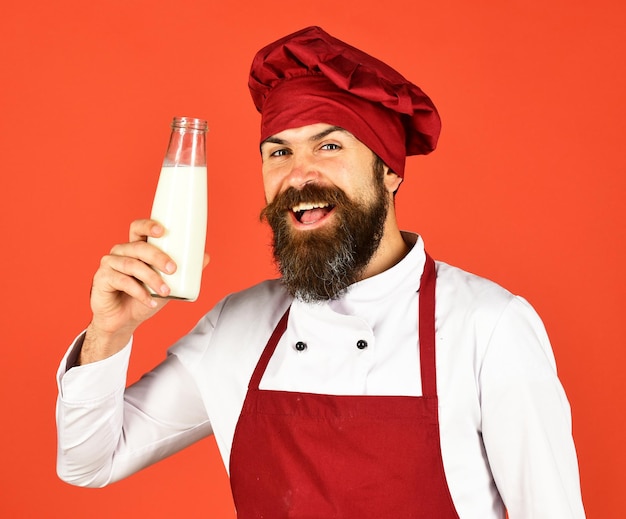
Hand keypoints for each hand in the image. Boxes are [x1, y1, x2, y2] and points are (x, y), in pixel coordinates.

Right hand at [79, 219, 178, 363]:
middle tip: (173, 269)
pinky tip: (150, 300)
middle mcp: (121, 252)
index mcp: (135, 247)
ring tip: (165, 291)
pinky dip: (139, 292)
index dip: (148, 225)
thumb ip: (184, 272)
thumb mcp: (167, 284)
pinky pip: (121, 281)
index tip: (163, 230)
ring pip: (132, 265)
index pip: (138, 228)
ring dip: (151, 278)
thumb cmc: (143, 298)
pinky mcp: (101, 279)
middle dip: (158, 257)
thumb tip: (206, 256)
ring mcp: (109, 264)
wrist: (124, 321)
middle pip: (139, 247)